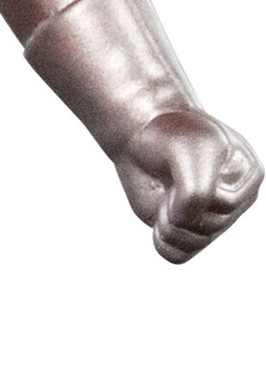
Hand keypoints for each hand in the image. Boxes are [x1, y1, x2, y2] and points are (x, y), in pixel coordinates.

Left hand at [115, 107, 261, 263]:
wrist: (142, 136)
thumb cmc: (169, 136)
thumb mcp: (185, 153)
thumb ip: (196, 192)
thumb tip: (185, 224)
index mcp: (249, 177)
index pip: (225, 204)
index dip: (194, 191)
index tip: (182, 166)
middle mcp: (235, 202)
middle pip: (211, 226)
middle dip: (180, 207)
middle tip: (168, 182)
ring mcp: (211, 217)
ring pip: (194, 244)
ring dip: (169, 225)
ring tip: (164, 200)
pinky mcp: (188, 230)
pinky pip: (178, 255)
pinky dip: (163, 242)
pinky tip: (158, 219)